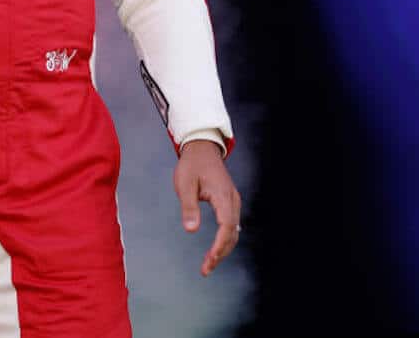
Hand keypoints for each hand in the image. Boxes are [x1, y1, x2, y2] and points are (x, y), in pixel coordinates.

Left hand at [173, 139, 240, 276]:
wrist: (202, 149)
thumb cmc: (192, 165)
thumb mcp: (184, 184)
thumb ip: (189, 207)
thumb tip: (191, 230)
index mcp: (222, 195)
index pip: (226, 226)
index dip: (219, 245)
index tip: (210, 258)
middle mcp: (232, 201)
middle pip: (232, 233)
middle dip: (220, 253)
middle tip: (206, 269)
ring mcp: (233, 202)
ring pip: (233, 232)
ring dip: (223, 249)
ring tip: (208, 264)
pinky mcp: (230, 203)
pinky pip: (231, 226)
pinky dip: (224, 240)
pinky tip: (215, 250)